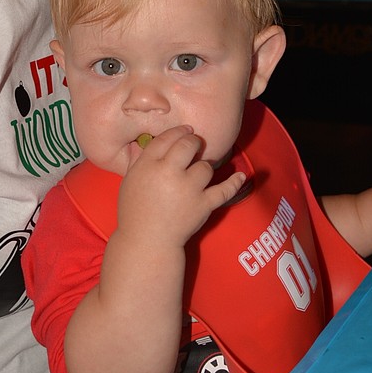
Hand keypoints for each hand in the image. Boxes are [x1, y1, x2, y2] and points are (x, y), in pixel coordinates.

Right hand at [117, 126, 244, 249]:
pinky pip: (224, 190)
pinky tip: (241, 176)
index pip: (165, 139)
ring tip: (198, 174)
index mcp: (148, 166)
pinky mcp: (203, 205)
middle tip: (194, 145)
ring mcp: (189, 189)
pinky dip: (234, 183)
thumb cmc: (135, 211)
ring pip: (205, 166)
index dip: (178, 132)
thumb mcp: (130, 181)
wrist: (147, 241)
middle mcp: (169, 173)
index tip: (186, 131)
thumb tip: (150, 141)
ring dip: (204, 167)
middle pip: (188, 145)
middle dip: (193, 142)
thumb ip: (140, 160)